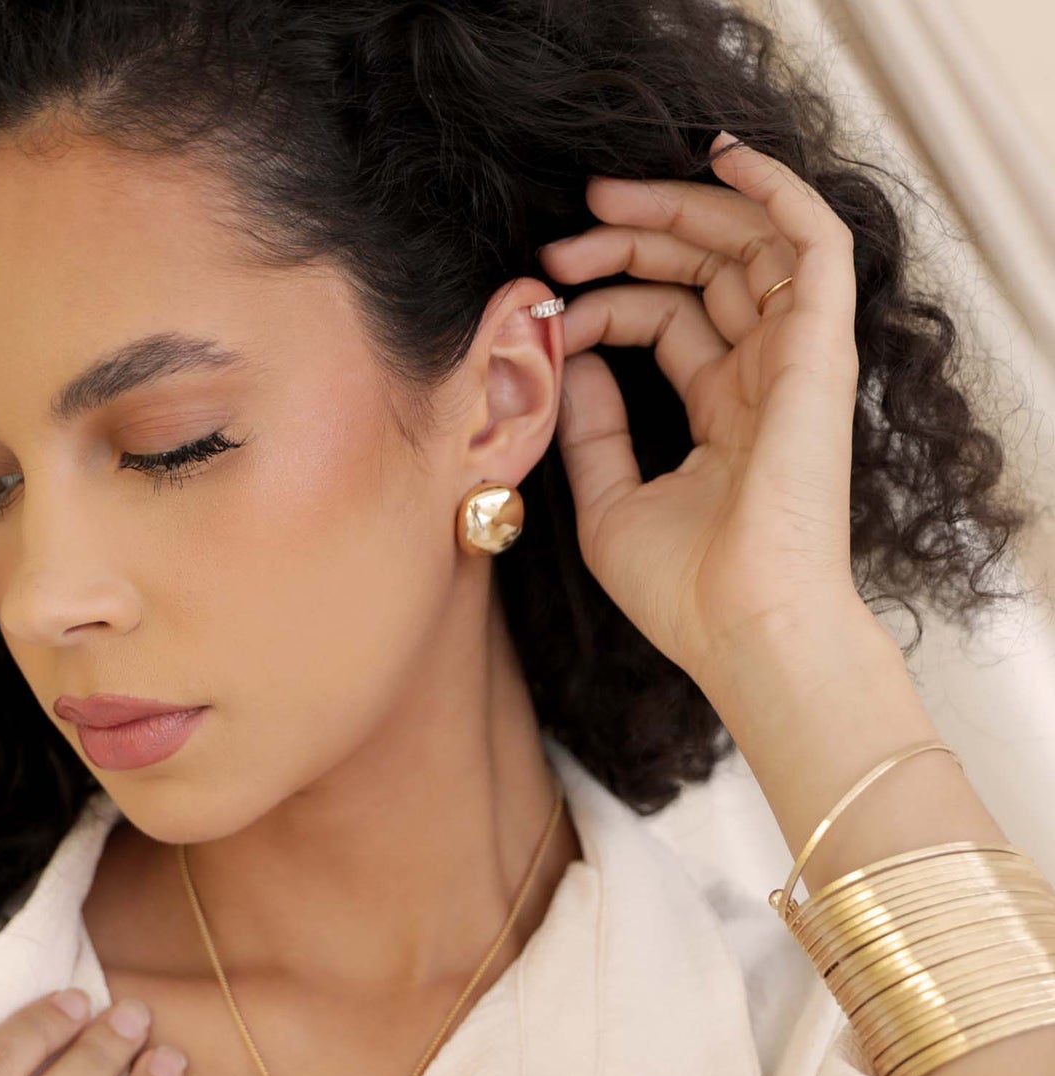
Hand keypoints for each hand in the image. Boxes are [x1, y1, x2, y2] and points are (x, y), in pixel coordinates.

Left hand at [536, 133, 877, 706]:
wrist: (745, 629)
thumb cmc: (685, 592)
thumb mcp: (609, 504)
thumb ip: (588, 428)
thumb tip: (564, 357)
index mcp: (723, 413)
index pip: (667, 318)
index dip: (604, 296)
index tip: (544, 305)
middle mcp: (764, 378)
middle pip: (707, 269)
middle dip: (634, 237)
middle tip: (565, 233)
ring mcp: (797, 360)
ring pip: (750, 243)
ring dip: (679, 209)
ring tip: (604, 199)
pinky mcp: (821, 351)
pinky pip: (814, 242)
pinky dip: (777, 190)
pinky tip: (724, 157)